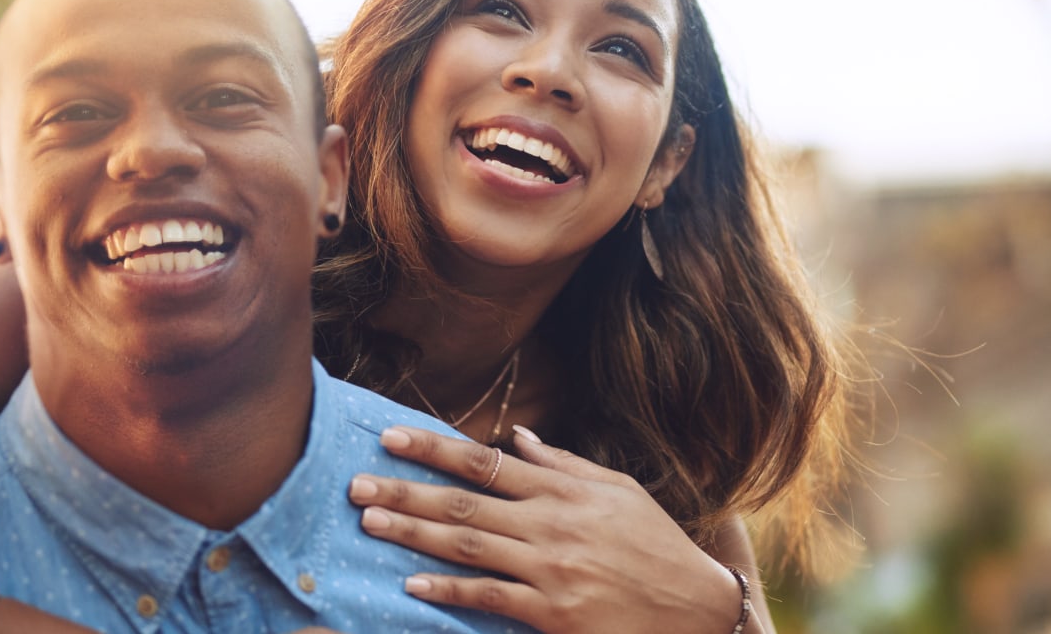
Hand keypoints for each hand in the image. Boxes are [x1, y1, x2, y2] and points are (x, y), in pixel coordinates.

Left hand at [348, 425, 747, 633]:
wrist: (695, 608)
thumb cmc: (656, 546)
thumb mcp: (620, 491)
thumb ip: (565, 465)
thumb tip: (522, 438)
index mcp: (564, 490)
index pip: (485, 462)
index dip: (433, 448)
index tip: (390, 437)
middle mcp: (552, 524)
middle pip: (464, 502)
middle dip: (405, 490)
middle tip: (356, 484)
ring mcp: (551, 569)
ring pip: (468, 545)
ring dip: (414, 533)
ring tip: (370, 522)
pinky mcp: (553, 613)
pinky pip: (489, 598)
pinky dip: (449, 589)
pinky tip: (413, 582)